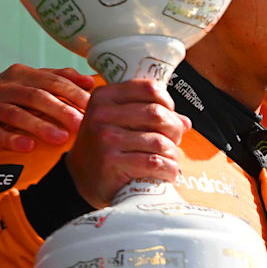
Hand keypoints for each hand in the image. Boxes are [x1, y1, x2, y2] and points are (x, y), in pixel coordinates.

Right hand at [0, 65, 93, 160]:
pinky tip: (29, 147)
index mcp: (21, 73)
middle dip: (60, 110)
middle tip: (80, 124)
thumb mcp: (32, 84)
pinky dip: (12, 140)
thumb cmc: (12, 99)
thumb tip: (90, 82)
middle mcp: (3, 86)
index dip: (73, 92)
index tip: (92, 106)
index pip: (52, 80)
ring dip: (40, 126)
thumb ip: (60, 80)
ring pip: (16, 114)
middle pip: (36, 96)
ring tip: (61, 138)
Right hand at [65, 79, 190, 207]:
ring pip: (159, 141)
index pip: (149, 88)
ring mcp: (105, 139)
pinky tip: (167, 172)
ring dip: (172, 153)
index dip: (168, 102)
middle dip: (174, 129)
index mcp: (104, 97)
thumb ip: (148, 116)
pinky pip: (154, 162)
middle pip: (157, 114)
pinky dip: (168, 169)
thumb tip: (185, 122)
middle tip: (174, 141)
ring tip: (170, 159)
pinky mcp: (111, 162)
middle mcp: (102, 114)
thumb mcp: (118, 122)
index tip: (170, 116)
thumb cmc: (106, 147)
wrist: (81, 178)